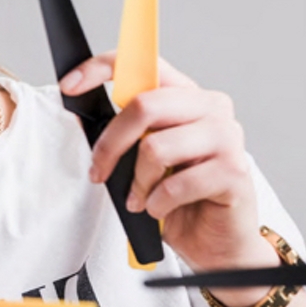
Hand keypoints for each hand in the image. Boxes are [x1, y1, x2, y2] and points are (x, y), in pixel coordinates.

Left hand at [60, 54, 275, 273]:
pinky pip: (176, 184)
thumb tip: (83, 117)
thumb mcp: (144, 159)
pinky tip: (160, 209)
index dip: (102, 69)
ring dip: (137, 182)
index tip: (70, 86)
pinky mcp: (234, 171)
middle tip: (99, 172)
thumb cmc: (180, 198)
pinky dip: (158, 203)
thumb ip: (127, 133)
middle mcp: (212, 108)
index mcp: (188, 95)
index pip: (144, 64)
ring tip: (139, 199)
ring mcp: (227, 137)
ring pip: (156, 147)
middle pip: (145, 106)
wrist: (217, 241)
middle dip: (110, 144)